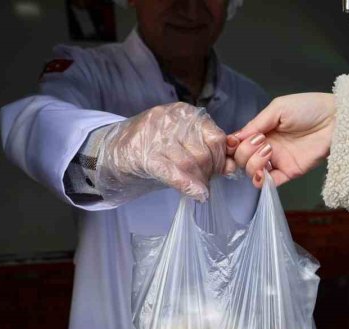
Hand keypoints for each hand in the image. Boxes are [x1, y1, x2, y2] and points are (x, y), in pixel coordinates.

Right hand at [96, 102, 227, 202]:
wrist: (115, 151)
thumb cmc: (156, 149)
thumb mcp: (185, 145)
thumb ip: (210, 153)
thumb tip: (233, 167)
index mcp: (185, 113)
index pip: (216, 138)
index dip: (220, 159)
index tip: (216, 171)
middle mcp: (171, 119)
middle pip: (204, 152)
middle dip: (208, 172)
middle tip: (202, 180)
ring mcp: (155, 135)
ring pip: (190, 163)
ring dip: (198, 181)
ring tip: (196, 187)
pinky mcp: (142, 154)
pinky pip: (171, 171)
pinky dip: (187, 185)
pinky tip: (198, 194)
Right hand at [226, 93, 335, 186]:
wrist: (335, 119)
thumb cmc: (309, 108)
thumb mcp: (278, 108)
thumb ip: (257, 123)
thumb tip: (235, 137)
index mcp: (262, 131)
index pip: (238, 143)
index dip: (232, 145)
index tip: (232, 141)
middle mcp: (267, 147)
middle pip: (242, 159)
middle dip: (244, 151)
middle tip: (260, 141)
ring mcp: (278, 161)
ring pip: (252, 172)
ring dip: (254, 163)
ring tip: (268, 150)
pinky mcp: (290, 172)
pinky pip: (270, 184)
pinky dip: (262, 181)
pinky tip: (263, 172)